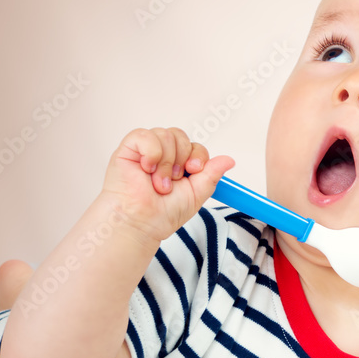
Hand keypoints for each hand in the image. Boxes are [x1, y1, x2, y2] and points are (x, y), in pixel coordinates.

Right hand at [101, 127, 234, 242]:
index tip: (193, 170)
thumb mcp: (196, 194)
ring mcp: (145, 151)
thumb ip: (212, 174)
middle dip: (181, 159)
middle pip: (181, 136)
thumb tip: (230, 160)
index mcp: (179, 164)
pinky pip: (145, 135)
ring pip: (166, 135)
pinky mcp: (128, 149)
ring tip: (158, 182)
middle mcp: (163, 155)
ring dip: (166, 162)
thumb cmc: (163, 213)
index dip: (198, 156)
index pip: (195, 146)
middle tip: (173, 180)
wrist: (140, 222)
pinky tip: (146, 169)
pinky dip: (151, 152)